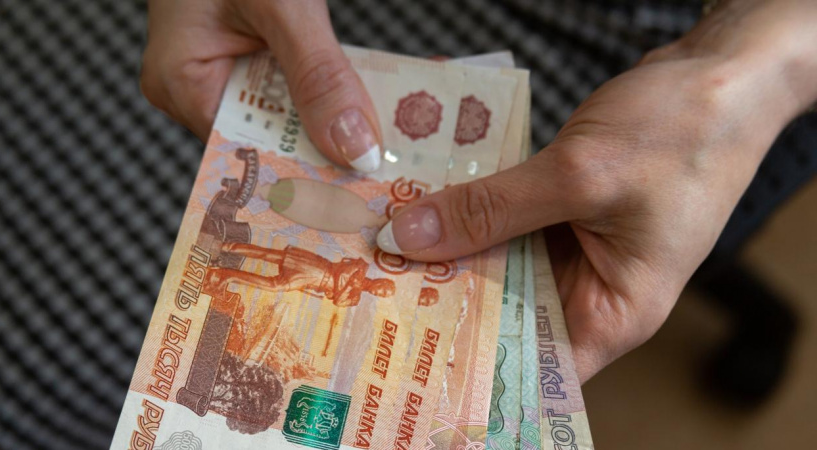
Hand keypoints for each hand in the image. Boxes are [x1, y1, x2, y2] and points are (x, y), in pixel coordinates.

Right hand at [141, 0, 382, 171]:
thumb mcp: (281, 5)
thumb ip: (318, 74)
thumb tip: (356, 150)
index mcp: (181, 82)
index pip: (247, 150)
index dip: (303, 175)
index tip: (356, 197)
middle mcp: (198, 87)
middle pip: (272, 137)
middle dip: (328, 151)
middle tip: (388, 178)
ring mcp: (225, 72)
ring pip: (289, 114)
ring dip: (336, 121)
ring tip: (389, 150)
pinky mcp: (251, 56)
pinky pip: (295, 86)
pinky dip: (330, 93)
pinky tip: (370, 109)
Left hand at [376, 0, 816, 381]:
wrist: (720, 73)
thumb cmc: (682, 133)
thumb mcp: (581, 175)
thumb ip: (492, 208)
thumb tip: (409, 237)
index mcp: (614, 312)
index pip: (534, 364)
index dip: (471, 360)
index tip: (408, 343)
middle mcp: (592, 291)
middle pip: (506, 312)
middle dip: (447, 297)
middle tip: (376, 287)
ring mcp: (577, 249)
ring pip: (499, 263)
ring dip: (452, 250)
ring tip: (385, 246)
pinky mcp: (563, 211)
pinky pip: (506, 222)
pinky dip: (471, 213)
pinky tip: (422, 205)